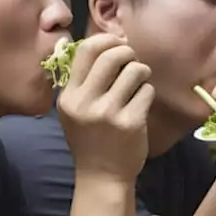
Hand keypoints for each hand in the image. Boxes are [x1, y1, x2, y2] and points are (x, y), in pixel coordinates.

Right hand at [58, 33, 153, 182]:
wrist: (102, 176)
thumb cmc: (91, 138)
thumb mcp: (75, 109)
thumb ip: (85, 80)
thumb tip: (109, 43)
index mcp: (69, 96)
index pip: (86, 50)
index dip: (107, 40)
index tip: (118, 44)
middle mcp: (85, 102)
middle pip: (112, 56)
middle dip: (128, 52)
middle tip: (133, 62)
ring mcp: (108, 113)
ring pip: (135, 71)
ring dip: (142, 72)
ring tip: (138, 83)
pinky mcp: (130, 123)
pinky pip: (146, 91)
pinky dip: (147, 93)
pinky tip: (141, 104)